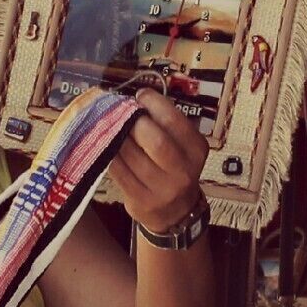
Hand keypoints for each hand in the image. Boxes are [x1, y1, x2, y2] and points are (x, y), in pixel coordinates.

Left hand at [117, 87, 209, 235]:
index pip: (174, 121)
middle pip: (155, 141)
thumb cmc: (176, 169)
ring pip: (131, 156)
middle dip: (134, 122)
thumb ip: (167, 127)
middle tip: (125, 114)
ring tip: (113, 127)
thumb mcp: (184, 148)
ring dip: (117, 137)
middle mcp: (183, 171)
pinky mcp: (140, 200)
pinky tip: (110, 147)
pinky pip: (118, 171)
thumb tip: (136, 101)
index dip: (155, 104)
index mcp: (196, 150)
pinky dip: (110, 155)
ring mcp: (161, 188)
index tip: (141, 95)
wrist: (175, 212)